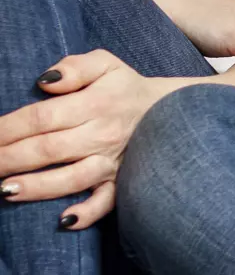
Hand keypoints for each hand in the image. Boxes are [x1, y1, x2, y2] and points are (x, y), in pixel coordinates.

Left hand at [0, 51, 170, 228]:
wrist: (170, 109)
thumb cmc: (126, 87)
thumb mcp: (106, 63)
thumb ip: (76, 66)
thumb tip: (45, 81)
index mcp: (95, 103)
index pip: (43, 117)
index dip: (10, 127)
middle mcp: (102, 134)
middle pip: (48, 149)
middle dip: (10, 158)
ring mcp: (112, 161)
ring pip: (70, 179)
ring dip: (36, 187)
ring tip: (5, 190)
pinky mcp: (121, 181)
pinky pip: (106, 202)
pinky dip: (87, 213)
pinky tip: (65, 219)